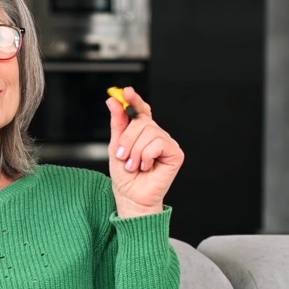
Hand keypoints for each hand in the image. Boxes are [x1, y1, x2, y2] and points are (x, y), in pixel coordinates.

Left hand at [105, 86, 183, 217]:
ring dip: (135, 152)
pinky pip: (157, 144)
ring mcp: (167, 143)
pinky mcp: (175, 153)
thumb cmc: (124, 176)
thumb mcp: (115, 147)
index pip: (141, 110)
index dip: (135, 100)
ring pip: (149, 132)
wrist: (131, 197)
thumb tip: (113, 101)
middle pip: (142, 121)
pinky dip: (146, 156)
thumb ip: (117, 124)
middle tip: (122, 157)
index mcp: (143, 132)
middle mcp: (157, 134)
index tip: (126, 91)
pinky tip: (146, 167)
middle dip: (127, 140)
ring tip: (134, 165)